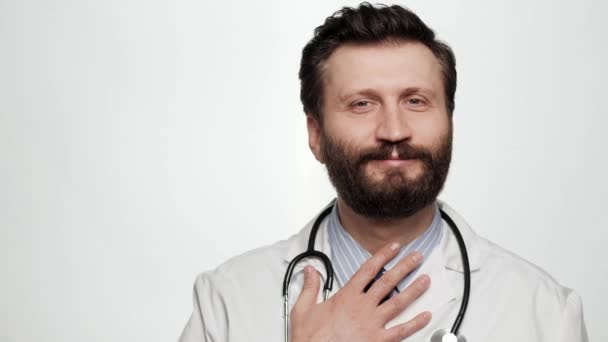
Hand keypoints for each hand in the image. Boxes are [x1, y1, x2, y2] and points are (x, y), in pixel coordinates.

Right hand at [289, 242, 431, 341]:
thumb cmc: (310, 338)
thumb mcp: (303, 309)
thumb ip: (310, 287)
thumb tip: (310, 271)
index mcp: (347, 297)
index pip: (369, 270)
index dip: (383, 256)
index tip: (394, 247)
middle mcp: (363, 307)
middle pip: (388, 281)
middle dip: (404, 267)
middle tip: (416, 257)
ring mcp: (372, 324)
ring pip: (398, 302)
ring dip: (413, 290)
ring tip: (426, 280)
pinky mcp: (378, 341)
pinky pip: (401, 331)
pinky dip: (415, 324)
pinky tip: (426, 316)